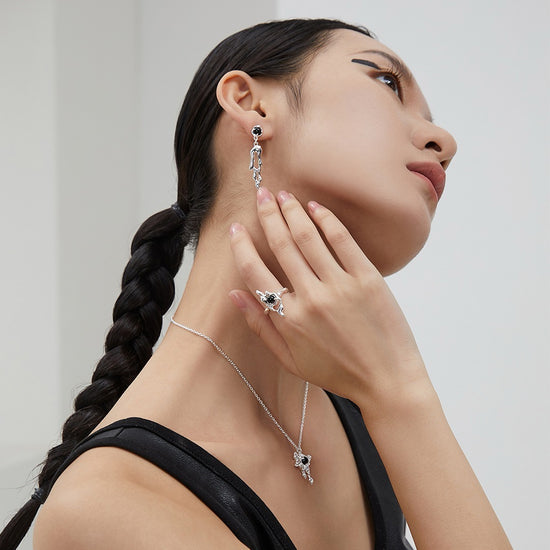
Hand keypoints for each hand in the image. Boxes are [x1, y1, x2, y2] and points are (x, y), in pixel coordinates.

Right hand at [228, 186, 430, 409]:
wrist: (387, 381)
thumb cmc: (337, 373)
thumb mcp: (290, 360)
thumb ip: (260, 326)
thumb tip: (233, 294)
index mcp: (290, 319)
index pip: (255, 273)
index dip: (241, 246)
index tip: (236, 228)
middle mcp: (312, 297)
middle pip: (283, 246)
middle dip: (268, 216)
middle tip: (261, 194)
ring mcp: (341, 285)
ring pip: (309, 238)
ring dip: (293, 212)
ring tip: (284, 195)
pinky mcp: (368, 278)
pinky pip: (343, 241)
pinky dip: (327, 221)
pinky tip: (316, 208)